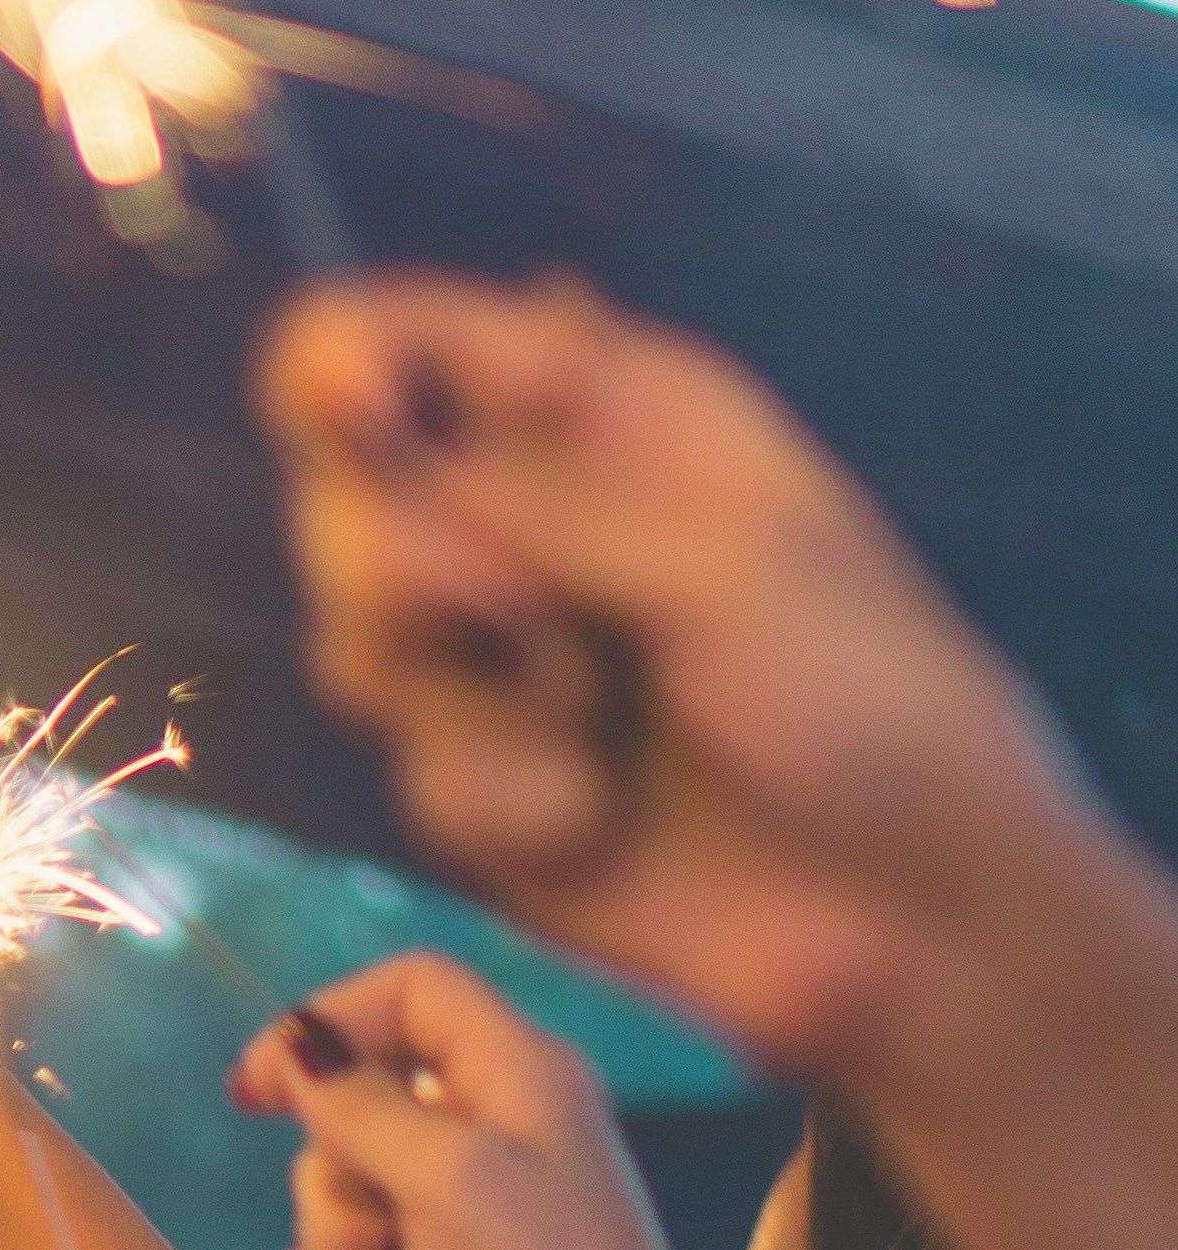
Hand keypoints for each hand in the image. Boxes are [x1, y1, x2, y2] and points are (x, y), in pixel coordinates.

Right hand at [235, 955, 698, 1249]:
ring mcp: (460, 1214)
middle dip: (335, 1182)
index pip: (408, 991)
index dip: (327, 1021)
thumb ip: (361, 1104)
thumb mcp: (451, 1177)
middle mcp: (486, 1128)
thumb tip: (297, 1044)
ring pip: (337, 1203)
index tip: (259, 1091)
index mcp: (512, 1071)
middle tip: (384, 1231)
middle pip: (351, 1108)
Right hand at [256, 275, 1108, 1091]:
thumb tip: (378, 475)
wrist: (906, 908)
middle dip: (398, 563)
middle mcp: (536, 529)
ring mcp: (503, 670)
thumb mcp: (722, 564)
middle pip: (343, 501)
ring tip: (593, 723)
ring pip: (360, 649)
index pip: (411, 341)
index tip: (357, 412)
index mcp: (609, 419)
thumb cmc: (862, 696)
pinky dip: (510, 800)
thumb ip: (538, 509)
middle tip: (512, 616)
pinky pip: (421, 779)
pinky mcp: (489, 797)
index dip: (343, 360)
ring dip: (469, 695)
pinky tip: (604, 820)